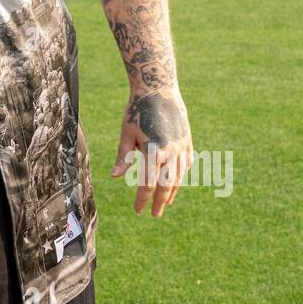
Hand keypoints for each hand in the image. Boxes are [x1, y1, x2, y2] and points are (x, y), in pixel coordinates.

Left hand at [109, 89, 192, 217]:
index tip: (138, 211)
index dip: (142, 199)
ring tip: (165, 202)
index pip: (147, 184)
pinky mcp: (187, 139)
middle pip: (166, 184)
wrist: (158, 89)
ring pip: (178, 175)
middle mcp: (170, 152)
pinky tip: (176, 181)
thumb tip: (115, 177)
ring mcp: (182, 146)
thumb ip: (123, 157)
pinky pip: (186, 162)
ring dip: (172, 190)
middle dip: (160, 201)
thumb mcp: (126, 133)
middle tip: (155, 214)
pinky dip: (181, 174)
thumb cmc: (136, 111)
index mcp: (153, 152)